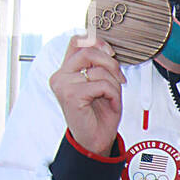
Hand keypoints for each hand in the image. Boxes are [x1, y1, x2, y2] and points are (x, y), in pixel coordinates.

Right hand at [48, 35, 125, 155]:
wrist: (96, 139)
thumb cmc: (99, 114)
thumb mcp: (101, 83)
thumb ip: (99, 65)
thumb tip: (106, 49)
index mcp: (66, 71)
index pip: (76, 41)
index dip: (96, 41)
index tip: (110, 52)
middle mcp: (60, 76)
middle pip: (88, 51)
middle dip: (111, 63)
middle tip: (119, 77)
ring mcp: (63, 85)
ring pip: (98, 71)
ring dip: (114, 84)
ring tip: (111, 96)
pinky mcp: (70, 95)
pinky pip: (102, 85)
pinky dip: (113, 94)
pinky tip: (109, 103)